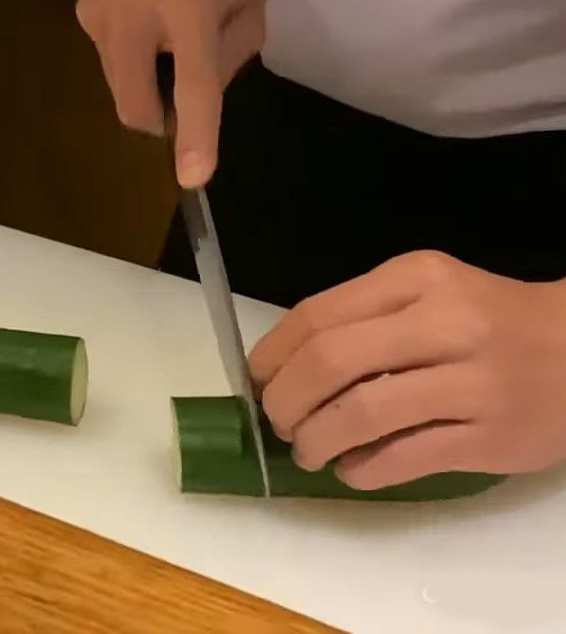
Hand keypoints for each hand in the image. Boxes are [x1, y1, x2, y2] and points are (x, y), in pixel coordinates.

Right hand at [77, 0, 265, 187]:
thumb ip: (230, 59)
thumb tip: (196, 102)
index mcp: (189, 5)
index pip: (193, 85)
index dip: (195, 135)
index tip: (192, 178)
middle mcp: (134, 12)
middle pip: (134, 105)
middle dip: (159, 117)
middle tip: (181, 87)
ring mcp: (99, 12)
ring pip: (120, 87)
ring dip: (147, 81)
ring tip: (168, 30)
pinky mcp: (83, 11)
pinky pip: (111, 60)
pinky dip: (134, 57)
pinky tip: (148, 15)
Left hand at [249, 250, 565, 489]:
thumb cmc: (485, 316)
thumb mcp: (424, 291)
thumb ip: (360, 317)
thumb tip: (284, 367)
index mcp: (416, 279)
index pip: (319, 315)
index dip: (273, 353)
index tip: (257, 378)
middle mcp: (443, 324)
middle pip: (332, 362)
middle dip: (286, 399)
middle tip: (277, 419)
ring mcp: (471, 383)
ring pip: (364, 414)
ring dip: (317, 439)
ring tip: (307, 449)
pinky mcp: (491, 438)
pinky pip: (406, 458)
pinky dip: (363, 469)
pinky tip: (350, 469)